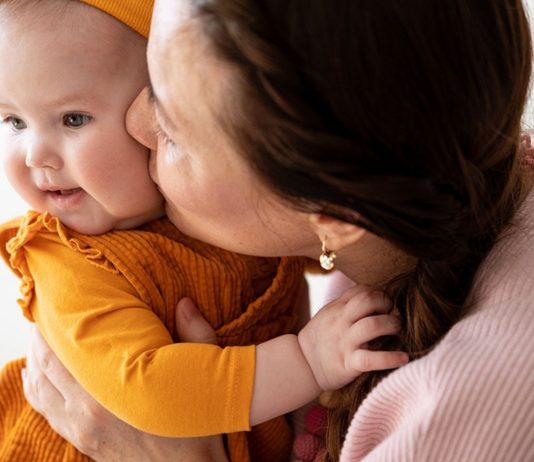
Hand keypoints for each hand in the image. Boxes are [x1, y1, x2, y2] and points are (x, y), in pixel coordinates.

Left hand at [22, 301, 226, 461]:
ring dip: (35, 364)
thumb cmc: (198, 424)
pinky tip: (35, 378)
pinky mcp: (85, 443)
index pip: (65, 354)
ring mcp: (82, 430)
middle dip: (40, 342)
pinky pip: (47, 414)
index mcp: (111, 391)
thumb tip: (184, 302)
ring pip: (41, 392)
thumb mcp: (204, 374)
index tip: (55, 308)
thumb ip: (196, 334)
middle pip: (46, 370)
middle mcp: (87, 412)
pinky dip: (36, 391)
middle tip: (44, 318)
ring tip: (38, 342)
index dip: (53, 330)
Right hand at [297, 285, 408, 390]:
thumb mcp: (329, 314)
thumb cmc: (320, 339)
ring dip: (392, 325)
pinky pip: (371, 359)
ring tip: (398, 330)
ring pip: (372, 325)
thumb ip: (347, 303)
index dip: (379, 293)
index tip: (387, 304)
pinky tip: (403, 358)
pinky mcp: (348, 363)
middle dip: (387, 303)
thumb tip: (372, 293)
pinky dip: (390, 358)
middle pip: (368, 300)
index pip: (362, 290)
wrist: (301, 365)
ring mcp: (345, 342)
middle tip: (394, 314)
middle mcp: (341, 321)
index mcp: (337, 308)